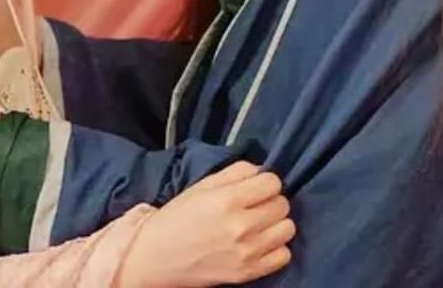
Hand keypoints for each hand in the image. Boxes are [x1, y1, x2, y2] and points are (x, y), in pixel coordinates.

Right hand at [115, 162, 295, 287]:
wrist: (154, 258)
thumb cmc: (176, 219)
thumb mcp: (202, 186)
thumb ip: (236, 172)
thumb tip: (262, 170)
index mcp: (227, 200)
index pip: (273, 182)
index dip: (265, 183)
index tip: (255, 188)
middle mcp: (240, 226)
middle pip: (282, 205)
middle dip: (270, 202)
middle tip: (253, 207)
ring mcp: (246, 252)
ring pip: (288, 228)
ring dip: (276, 225)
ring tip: (258, 226)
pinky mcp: (247, 272)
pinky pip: (283, 256)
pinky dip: (275, 249)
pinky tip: (259, 244)